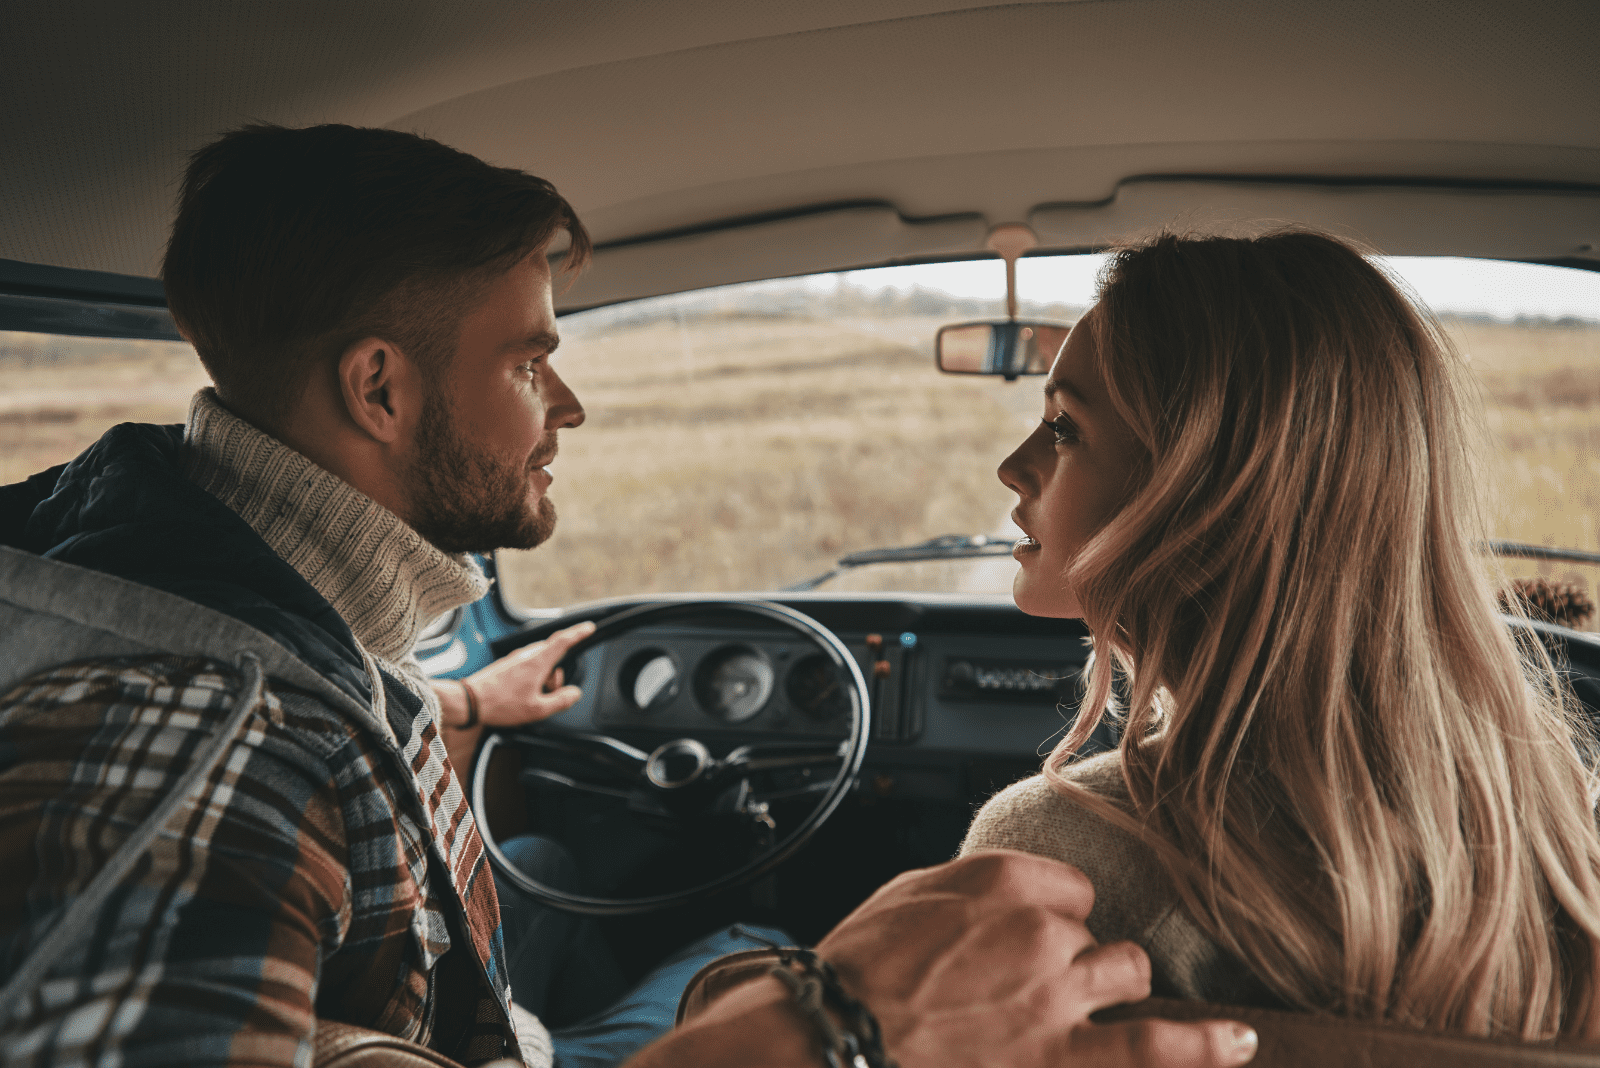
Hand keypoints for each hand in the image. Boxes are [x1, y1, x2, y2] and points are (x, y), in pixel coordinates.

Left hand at [458, 620, 595, 728]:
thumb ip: (560, 700)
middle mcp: (526, 656)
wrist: (470, 702)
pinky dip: (532, 678)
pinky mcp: (507, 665)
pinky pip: (528, 667)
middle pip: (553, 656)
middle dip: (556, 674)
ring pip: (540, 662)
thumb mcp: (537, 709)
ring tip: (532, 698)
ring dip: (543, 678)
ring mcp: (515, 659)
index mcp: (537, 662)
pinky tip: (521, 695)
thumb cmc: (500, 704)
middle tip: (549, 694)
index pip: (563, 641)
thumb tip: (574, 693)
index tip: (589, 628)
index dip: (578, 633)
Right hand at [663, 850, 1256, 1067]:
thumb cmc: (857, 972)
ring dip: (1113, 986)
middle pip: (1096, 932)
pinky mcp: (1063, 1058)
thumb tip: (1008, 893)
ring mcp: (1058, 994)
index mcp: (1002, 878)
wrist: (836, 1038)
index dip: (1053, 916)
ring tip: (1091, 1009)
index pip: (1069, 886)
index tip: (1031, 939)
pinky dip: (1207, 1043)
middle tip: (1032, 988)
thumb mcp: (908, 894)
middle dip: (1077, 957)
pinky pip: (1158, 1045)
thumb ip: (973, 886)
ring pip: (1128, 971)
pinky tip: (1241, 1040)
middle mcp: (1041, 927)